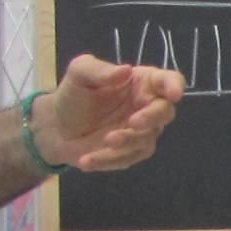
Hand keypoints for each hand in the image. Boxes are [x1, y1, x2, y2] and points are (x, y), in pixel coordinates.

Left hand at [37, 53, 184, 170]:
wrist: (56, 126)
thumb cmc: (74, 94)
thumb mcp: (80, 73)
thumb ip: (100, 70)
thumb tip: (125, 70)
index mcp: (142, 82)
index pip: (168, 80)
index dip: (174, 86)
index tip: (173, 94)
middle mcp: (147, 107)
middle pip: (165, 112)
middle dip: (152, 117)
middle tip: (133, 122)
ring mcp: (141, 132)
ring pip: (146, 139)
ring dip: (128, 141)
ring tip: (105, 140)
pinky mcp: (130, 154)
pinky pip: (127, 159)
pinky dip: (108, 160)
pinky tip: (86, 159)